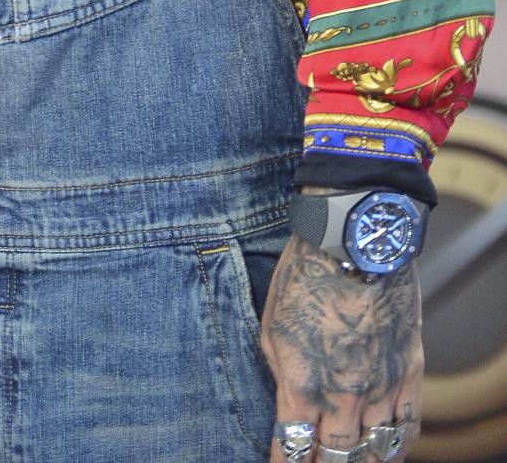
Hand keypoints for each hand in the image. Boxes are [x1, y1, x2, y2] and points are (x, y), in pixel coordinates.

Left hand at [261, 234, 421, 460]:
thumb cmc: (304, 275)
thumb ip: (282, 372)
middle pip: (335, 458)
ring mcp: (381, 387)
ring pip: (374, 451)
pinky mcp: (409, 372)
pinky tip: (387, 453)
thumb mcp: (272, 326)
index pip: (293, 446)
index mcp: (302, 384)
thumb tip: (291, 402)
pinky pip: (407, 426)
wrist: (352, 241)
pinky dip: (397, 447)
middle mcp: (343, 395)